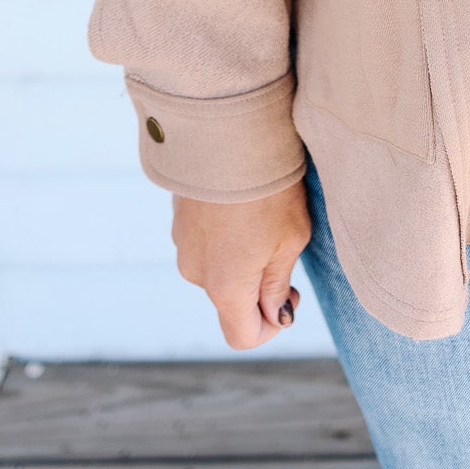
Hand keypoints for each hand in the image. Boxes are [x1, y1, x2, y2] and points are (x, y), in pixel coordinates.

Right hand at [172, 179, 311, 348]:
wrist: (228, 132)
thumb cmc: (268, 187)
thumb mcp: (290, 238)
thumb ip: (277, 285)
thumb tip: (275, 316)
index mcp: (226, 287)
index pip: (242, 337)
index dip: (271, 328)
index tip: (290, 294)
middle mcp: (197, 274)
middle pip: (231, 301)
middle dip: (259, 286)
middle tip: (283, 246)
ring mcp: (183, 246)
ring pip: (218, 270)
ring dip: (241, 258)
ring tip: (262, 216)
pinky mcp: (179, 221)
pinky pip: (206, 244)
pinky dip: (225, 236)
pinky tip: (241, 204)